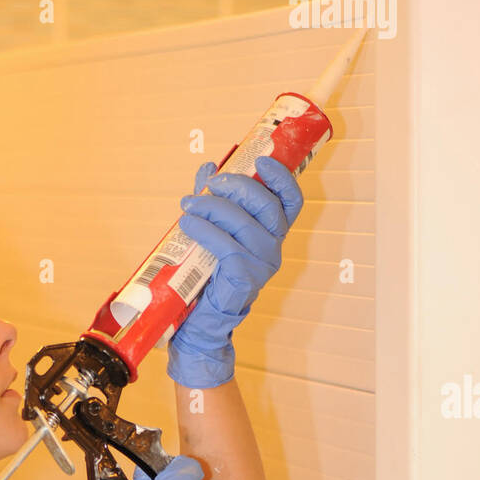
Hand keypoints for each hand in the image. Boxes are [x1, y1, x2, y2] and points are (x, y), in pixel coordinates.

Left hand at [166, 154, 303, 389]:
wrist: (200, 319)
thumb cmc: (208, 272)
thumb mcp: (214, 228)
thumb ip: (214, 199)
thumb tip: (208, 167)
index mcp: (272, 233)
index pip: (291, 200)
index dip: (281, 177)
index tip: (261, 159)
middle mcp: (274, 247)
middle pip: (265, 204)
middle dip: (236, 186)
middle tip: (209, 184)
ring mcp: (262, 264)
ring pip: (243, 222)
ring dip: (212, 207)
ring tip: (188, 205)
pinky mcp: (245, 278)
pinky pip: (226, 245)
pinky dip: (205, 230)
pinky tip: (188, 224)